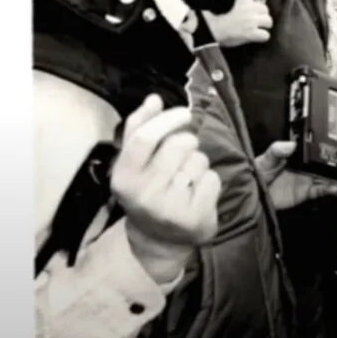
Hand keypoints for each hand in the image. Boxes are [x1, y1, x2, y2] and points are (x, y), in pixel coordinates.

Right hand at [111, 95, 221, 281]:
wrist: (159, 239)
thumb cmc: (148, 188)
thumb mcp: (135, 161)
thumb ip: (140, 127)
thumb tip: (153, 98)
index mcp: (123, 177)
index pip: (145, 138)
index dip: (168, 119)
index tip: (184, 114)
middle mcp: (143, 195)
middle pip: (178, 144)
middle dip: (187, 142)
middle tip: (182, 155)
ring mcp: (170, 209)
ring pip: (198, 160)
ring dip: (198, 163)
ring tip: (186, 179)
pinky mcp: (195, 218)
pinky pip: (213, 178)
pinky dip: (210, 181)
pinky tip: (197, 194)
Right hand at [204, 0, 272, 47]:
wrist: (215, 30)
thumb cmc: (224, 18)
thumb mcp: (237, 3)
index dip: (256, 1)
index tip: (251, 6)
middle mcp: (250, 8)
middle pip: (266, 9)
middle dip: (261, 14)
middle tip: (253, 19)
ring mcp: (252, 21)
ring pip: (269, 21)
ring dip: (263, 25)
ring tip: (256, 28)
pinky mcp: (252, 33)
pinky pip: (265, 35)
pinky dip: (261, 37)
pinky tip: (255, 36)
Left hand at [255, 140, 336, 209]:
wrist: (252, 193)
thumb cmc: (258, 171)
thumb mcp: (266, 158)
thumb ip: (277, 150)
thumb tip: (291, 144)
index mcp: (300, 153)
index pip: (320, 148)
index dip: (335, 148)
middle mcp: (307, 165)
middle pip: (330, 163)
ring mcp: (308, 179)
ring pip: (329, 178)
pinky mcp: (306, 193)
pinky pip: (321, 191)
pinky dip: (330, 189)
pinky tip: (336, 188)